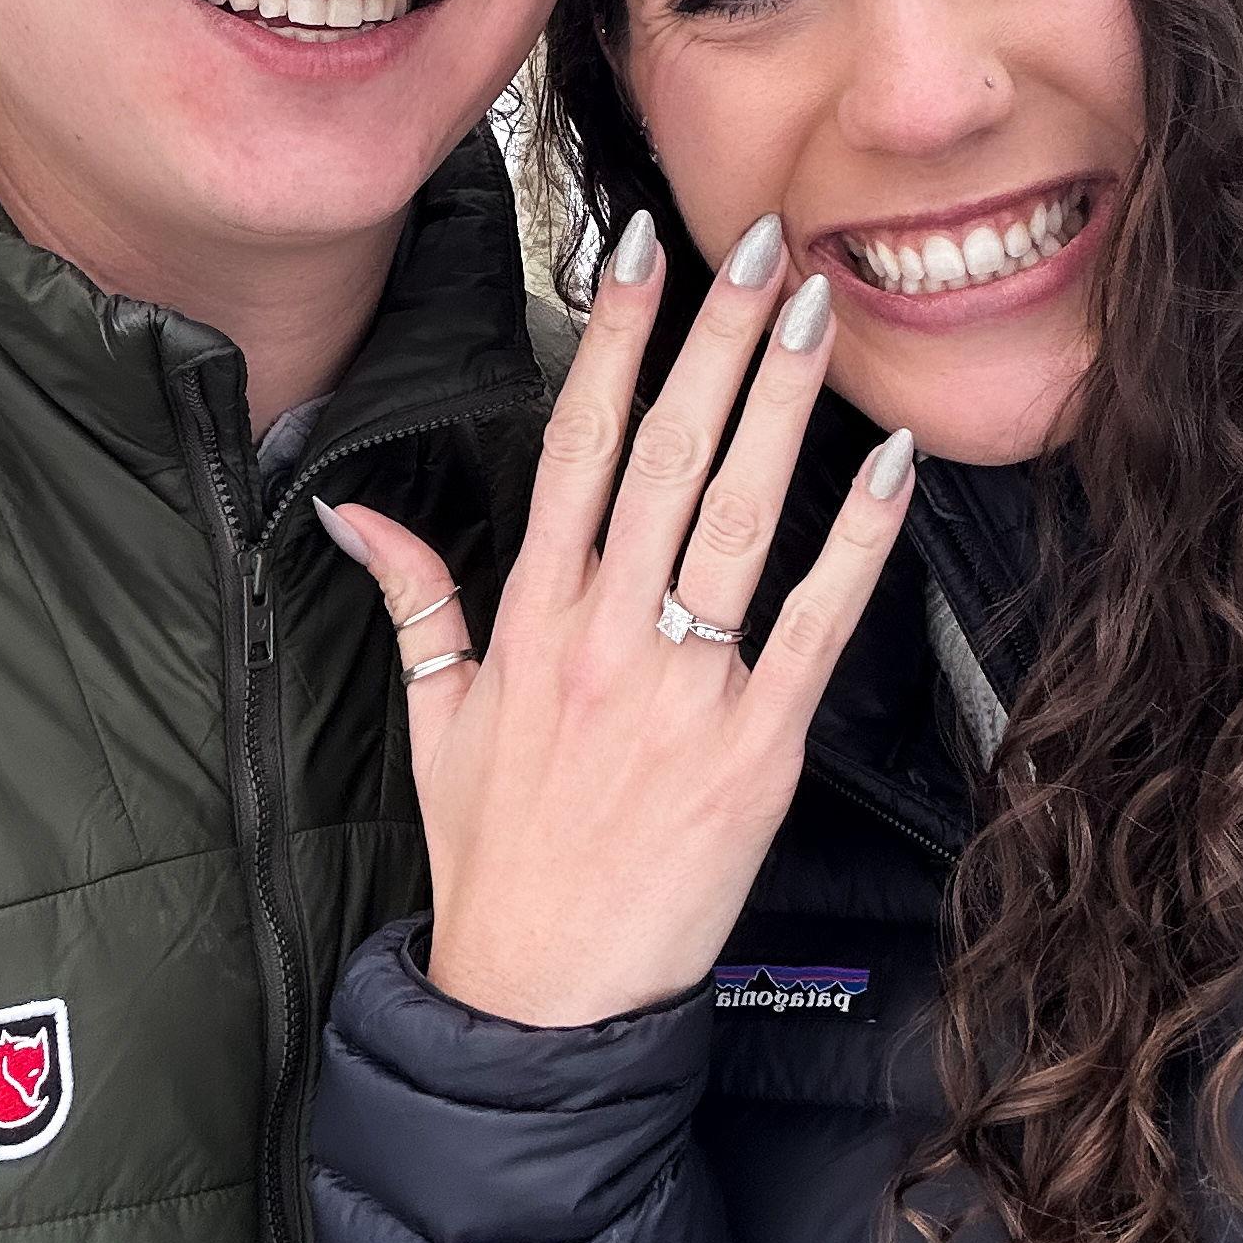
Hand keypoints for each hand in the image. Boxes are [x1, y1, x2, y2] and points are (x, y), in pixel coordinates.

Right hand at [317, 208, 917, 1029]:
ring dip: (781, 403)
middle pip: (665, 455)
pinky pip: (814, 624)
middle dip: (713, 339)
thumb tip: (350, 511)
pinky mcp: (755, 749)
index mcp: (530, 618)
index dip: (610, 337)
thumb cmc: (493, 857)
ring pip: (738, 515)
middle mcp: (603, 636)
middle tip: (759, 243)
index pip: (573, 443)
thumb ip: (411, 598)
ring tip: (817, 309)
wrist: (542, 999)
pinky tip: (891, 463)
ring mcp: (682, 689)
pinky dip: (858, 541)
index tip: (639, 247)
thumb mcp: (432, 718)